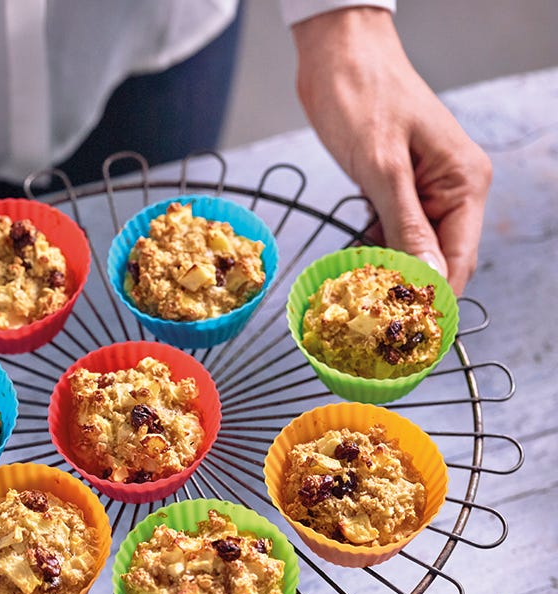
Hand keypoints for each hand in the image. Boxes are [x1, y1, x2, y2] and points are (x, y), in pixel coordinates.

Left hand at [292, 7, 491, 294]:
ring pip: (416, 249)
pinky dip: (378, 250)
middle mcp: (454, 190)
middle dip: (412, 289)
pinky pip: (395, 233)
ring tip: (365, 301)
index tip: (410, 330)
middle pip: (440, 259)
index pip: (460, 258)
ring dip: (392, 273)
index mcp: (464, 183)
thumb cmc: (362, 97)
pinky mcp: (399, 189)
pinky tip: (358, 266)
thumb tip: (428, 277)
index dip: (437, 297)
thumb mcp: (382, 166)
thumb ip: (406, 224)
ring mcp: (426, 190)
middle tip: (379, 322)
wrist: (338, 55)